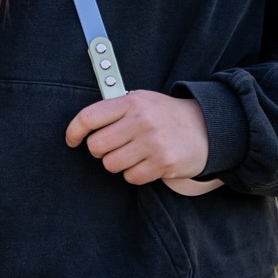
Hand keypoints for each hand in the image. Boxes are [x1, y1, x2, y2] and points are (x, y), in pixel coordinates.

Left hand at [64, 90, 220, 192]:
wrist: (205, 128)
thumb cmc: (165, 116)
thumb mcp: (142, 101)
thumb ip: (115, 109)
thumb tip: (83, 125)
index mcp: (131, 102)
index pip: (89, 117)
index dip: (74, 131)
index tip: (72, 140)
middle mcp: (141, 120)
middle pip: (96, 146)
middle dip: (101, 150)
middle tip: (115, 146)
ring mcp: (152, 142)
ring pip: (111, 164)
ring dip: (118, 163)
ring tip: (134, 153)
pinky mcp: (163, 163)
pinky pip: (131, 177)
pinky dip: (135, 174)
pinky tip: (147, 162)